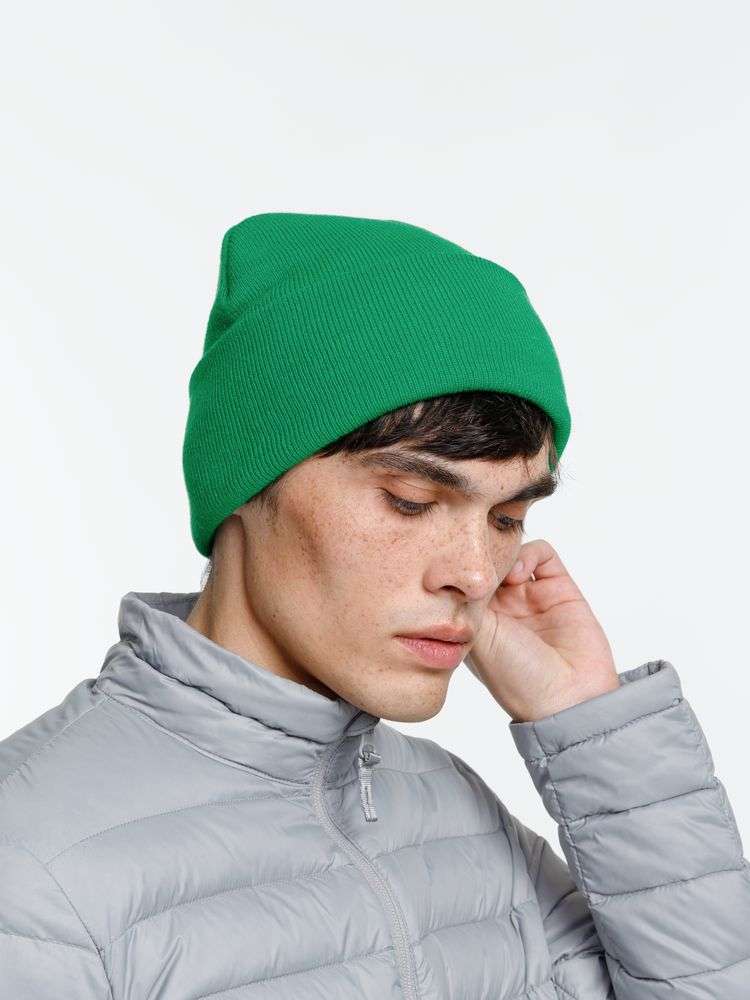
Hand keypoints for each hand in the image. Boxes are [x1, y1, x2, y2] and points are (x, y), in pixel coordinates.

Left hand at [464, 538, 619, 721]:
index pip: (463, 582)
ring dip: (504, 554)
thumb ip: (466, 602)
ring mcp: (531, 596)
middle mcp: (504, 608)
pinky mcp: (560, 588)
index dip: (458, 572)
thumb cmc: (517, 678)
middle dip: (480, 558)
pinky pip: (542, 554)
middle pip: (487, 564)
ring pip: (513, 554)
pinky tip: (519, 572)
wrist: (569, 698)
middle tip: (476, 562)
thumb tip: (461, 569)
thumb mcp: (476, 640)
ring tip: (502, 574)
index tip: (452, 568)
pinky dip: (529, 553)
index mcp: (478, 623)